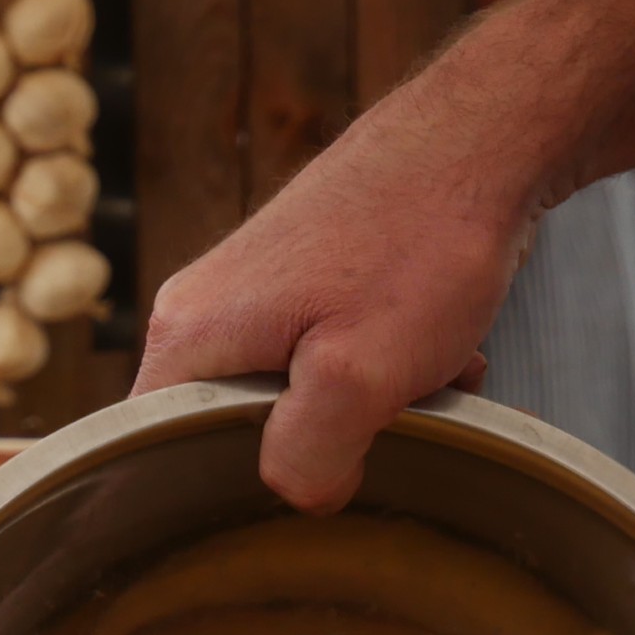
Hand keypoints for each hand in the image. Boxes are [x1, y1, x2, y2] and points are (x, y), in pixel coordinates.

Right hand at [127, 85, 536, 510]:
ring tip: (426, 378)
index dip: (221, 487)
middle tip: (387, 420)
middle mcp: (200, 309)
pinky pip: (324, 353)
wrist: (479, 141)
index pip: (155, 450)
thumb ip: (308, 456)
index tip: (300, 482)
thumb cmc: (418, 244)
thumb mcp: (359, 377)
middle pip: (233, 426)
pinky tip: (437, 350)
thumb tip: (300, 493)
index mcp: (187, 336)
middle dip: (321, 440)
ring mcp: (249, 288)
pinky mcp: (299, 275)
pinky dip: (383, 365)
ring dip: (365, 401)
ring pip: (292, 391)